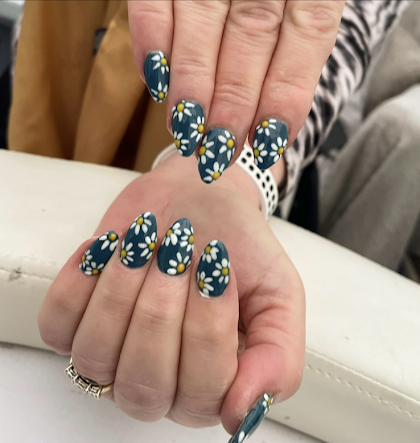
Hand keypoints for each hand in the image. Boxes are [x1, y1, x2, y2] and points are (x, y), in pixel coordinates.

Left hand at [38, 153, 304, 436]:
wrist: (199, 203)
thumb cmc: (238, 247)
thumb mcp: (280, 295)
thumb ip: (278, 358)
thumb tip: (241, 415)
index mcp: (212, 385)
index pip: (204, 389)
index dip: (208, 326)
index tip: (218, 269)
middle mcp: (158, 383)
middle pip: (145, 380)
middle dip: (162, 306)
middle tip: (179, 252)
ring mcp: (111, 356)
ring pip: (96, 356)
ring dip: (121, 288)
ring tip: (145, 243)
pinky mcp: (74, 324)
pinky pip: (56, 325)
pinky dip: (80, 280)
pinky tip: (111, 247)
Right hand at [129, 0, 343, 181]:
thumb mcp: (306, 4)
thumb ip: (295, 49)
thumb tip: (268, 129)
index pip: (308, 33)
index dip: (285, 94)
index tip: (267, 143)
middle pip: (251, 36)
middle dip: (234, 103)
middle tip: (220, 150)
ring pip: (202, 23)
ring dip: (191, 86)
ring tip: (187, 132)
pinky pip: (154, 1)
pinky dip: (153, 41)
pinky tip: (155, 82)